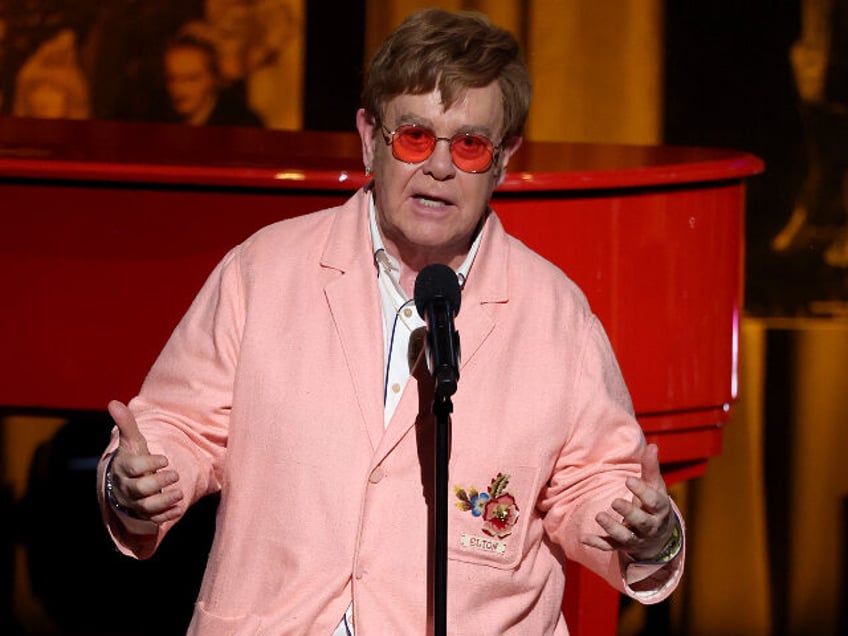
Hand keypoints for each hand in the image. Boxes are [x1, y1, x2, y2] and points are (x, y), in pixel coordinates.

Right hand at [106, 400, 182, 523]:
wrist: (125, 484)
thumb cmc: (132, 458)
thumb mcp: (131, 441)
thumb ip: (126, 423)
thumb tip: (113, 402)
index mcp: (125, 468)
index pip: (133, 468)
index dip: (149, 464)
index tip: (164, 459)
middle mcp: (128, 487)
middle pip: (140, 489)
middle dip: (158, 482)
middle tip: (175, 474)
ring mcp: (136, 503)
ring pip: (147, 507)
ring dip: (164, 501)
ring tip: (179, 492)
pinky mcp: (144, 515)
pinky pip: (154, 519)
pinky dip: (166, 515)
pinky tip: (177, 508)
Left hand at [584, 443, 675, 559]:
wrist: (658, 538)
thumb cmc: (653, 504)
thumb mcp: (655, 487)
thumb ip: (651, 468)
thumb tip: (652, 446)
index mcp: (659, 509)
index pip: (653, 502)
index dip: (642, 492)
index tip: (629, 480)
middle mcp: (649, 526)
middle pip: (641, 522)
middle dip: (629, 513)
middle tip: (614, 501)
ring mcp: (635, 538)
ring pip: (625, 537)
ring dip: (612, 528)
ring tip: (599, 516)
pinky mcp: (622, 546)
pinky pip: (610, 547)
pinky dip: (598, 543)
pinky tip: (584, 538)